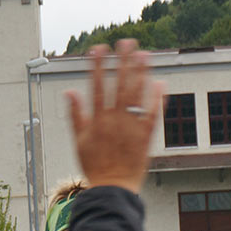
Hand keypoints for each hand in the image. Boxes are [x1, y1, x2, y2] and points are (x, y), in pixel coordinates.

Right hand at [65, 40, 162, 192]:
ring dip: (140, 73)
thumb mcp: (79, 140)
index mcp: (97, 119)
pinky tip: (160, 83)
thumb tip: (70, 91)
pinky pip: (152, 115)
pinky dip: (156, 99)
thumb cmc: (94, 166)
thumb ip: (75, 114)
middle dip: (122, 61)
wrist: (112, 188)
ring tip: (143, 55)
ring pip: (136, 95)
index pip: (96, 86)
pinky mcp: (145, 137)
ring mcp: (131, 127)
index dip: (97, 65)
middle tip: (127, 42)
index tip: (99, 48)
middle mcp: (114, 120)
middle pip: (119, 84)